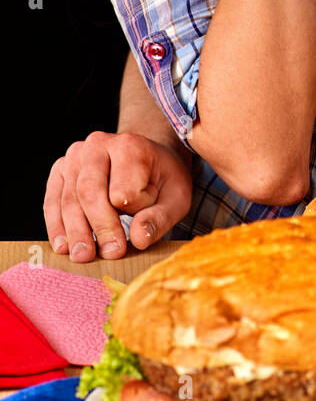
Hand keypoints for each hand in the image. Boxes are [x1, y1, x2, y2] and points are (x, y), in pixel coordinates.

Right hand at [43, 132, 192, 260]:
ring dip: (75, 232)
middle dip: (98, 228)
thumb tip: (139, 238)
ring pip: (69, 199)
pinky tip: (64, 245)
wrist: (146, 157)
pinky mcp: (61, 169)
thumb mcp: (177, 197)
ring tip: (83, 256)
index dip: (134, 211)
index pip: (123, 190)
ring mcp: (75, 155)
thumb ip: (160, 217)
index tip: (144, 218)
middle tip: (109, 254)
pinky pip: (53, 200)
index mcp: (129, 145)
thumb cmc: (162, 178)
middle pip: (89, 192)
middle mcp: (97, 144)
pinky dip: (57, 225)